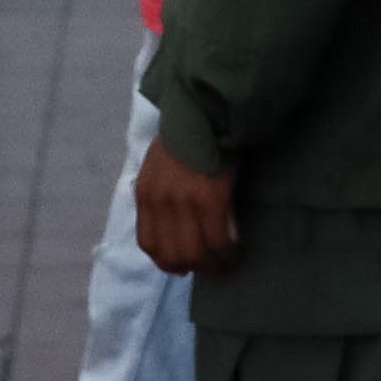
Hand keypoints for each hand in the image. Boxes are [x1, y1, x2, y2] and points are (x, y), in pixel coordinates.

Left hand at [132, 142, 239, 275]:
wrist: (206, 112)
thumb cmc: (186, 135)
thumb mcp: (157, 164)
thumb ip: (159, 192)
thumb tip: (172, 220)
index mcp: (145, 193)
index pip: (149, 243)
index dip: (166, 261)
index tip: (182, 266)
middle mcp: (160, 202)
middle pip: (172, 254)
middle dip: (192, 267)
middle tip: (209, 268)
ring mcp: (184, 203)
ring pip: (196, 253)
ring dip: (212, 266)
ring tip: (226, 264)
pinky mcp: (210, 200)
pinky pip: (218, 241)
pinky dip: (228, 253)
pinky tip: (236, 253)